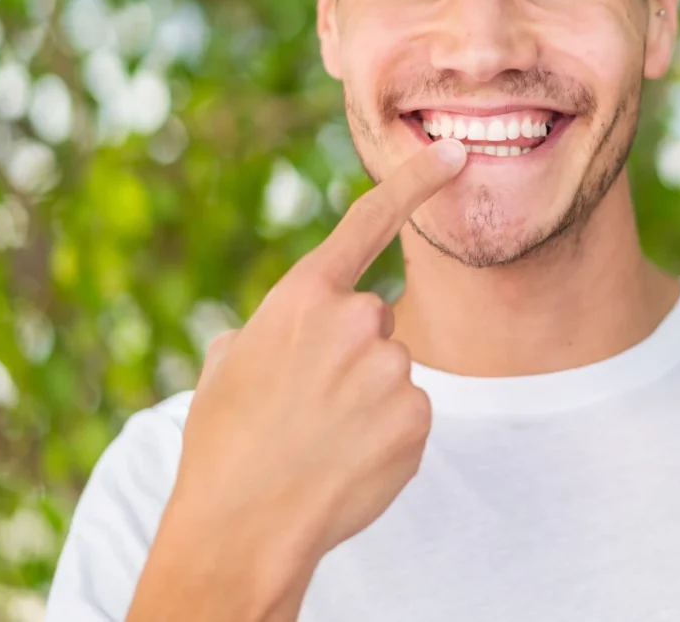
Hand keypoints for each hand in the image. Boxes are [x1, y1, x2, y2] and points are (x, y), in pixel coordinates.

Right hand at [134, 138, 467, 619]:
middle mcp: (355, 319)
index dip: (416, 180)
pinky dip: (386, 437)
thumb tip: (271, 334)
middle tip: (309, 404)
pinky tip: (348, 460)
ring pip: (393, 371)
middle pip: (376, 320)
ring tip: (321, 439)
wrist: (241, 526)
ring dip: (367, 400)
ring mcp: (391, 368)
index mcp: (304, 297)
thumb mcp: (226, 366)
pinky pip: (410, 415)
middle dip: (353, 354)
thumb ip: (266, 330)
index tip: (454, 152)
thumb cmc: (224, 445)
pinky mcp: (417, 416)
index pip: (369, 222)